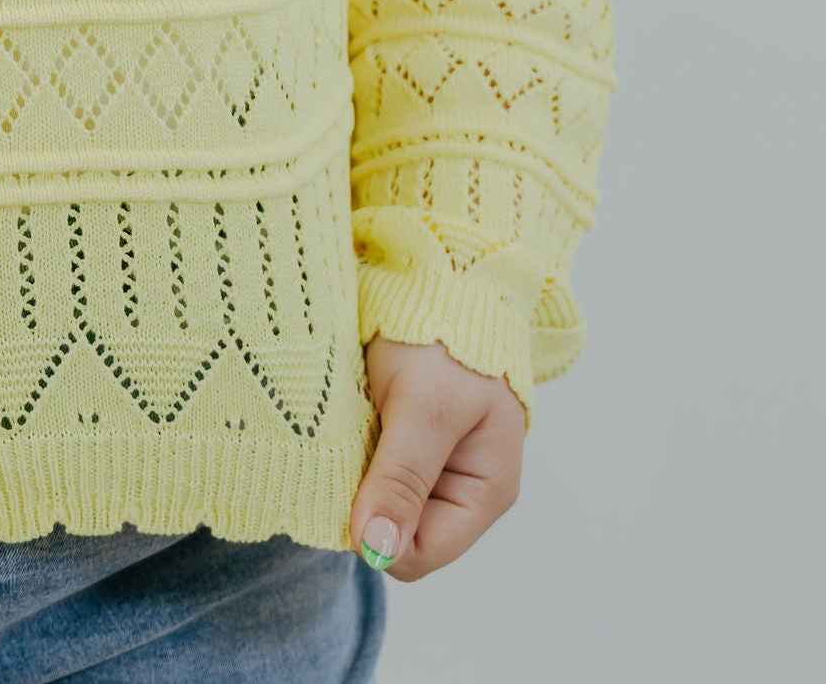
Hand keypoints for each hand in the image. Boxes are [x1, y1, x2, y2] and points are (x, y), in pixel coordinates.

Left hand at [348, 336, 524, 580]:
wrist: (441, 269)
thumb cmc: (444, 333)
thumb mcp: (424, 407)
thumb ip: (402, 479)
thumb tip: (376, 551)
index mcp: (484, 491)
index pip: (420, 556)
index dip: (377, 536)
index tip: (344, 488)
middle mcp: (458, 486)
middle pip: (395, 532)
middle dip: (363, 502)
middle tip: (342, 448)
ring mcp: (429, 462)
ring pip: (376, 500)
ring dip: (352, 473)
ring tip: (343, 427)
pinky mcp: (401, 435)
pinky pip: (366, 466)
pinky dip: (347, 448)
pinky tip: (341, 419)